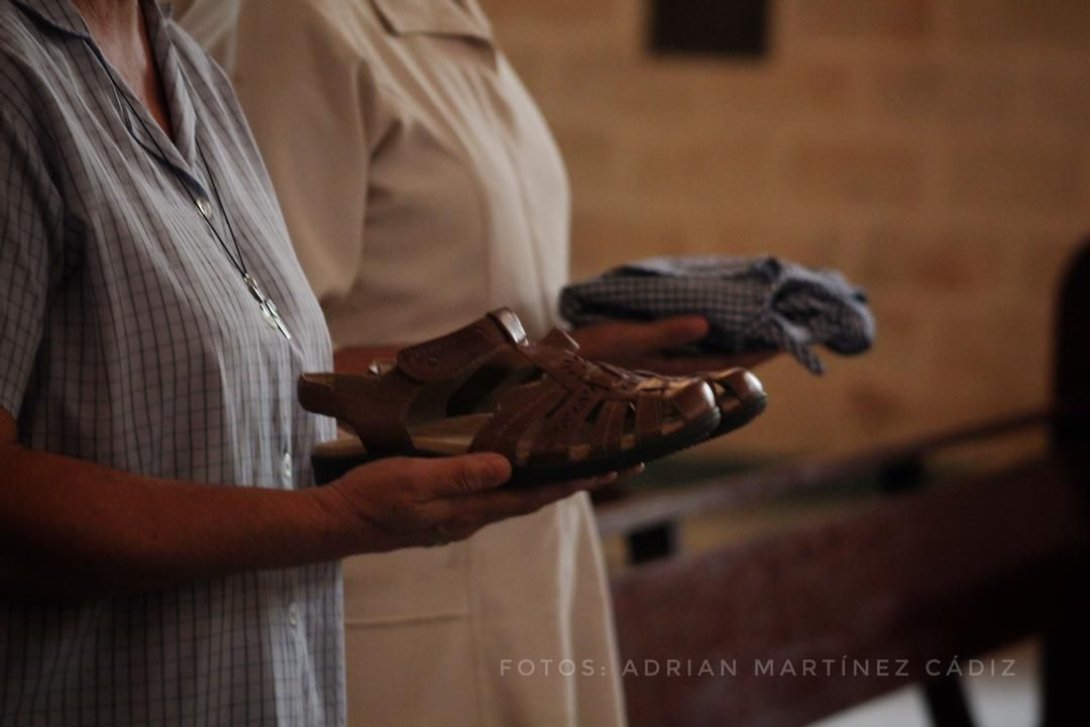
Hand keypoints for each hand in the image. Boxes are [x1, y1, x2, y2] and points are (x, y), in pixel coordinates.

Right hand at [315, 453, 619, 551]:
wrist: (334, 523)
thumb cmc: (371, 499)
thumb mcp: (413, 480)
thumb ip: (459, 475)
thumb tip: (508, 468)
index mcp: (471, 509)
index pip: (536, 495)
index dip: (575, 482)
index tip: (612, 468)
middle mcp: (472, 514)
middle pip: (534, 495)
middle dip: (573, 479)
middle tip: (611, 460)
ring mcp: (458, 513)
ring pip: (515, 494)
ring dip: (547, 477)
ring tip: (574, 459)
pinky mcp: (444, 507)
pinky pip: (492, 490)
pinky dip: (517, 477)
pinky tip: (515, 464)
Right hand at [571, 316, 776, 375]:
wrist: (553, 372)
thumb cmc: (586, 355)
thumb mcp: (624, 339)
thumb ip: (665, 333)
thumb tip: (706, 324)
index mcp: (671, 373)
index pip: (725, 365)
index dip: (755, 354)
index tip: (784, 340)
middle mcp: (672, 374)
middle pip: (723, 362)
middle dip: (751, 346)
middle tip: (782, 327)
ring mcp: (661, 368)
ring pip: (708, 357)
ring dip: (732, 341)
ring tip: (758, 324)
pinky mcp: (649, 360)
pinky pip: (689, 349)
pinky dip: (708, 337)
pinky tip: (718, 325)